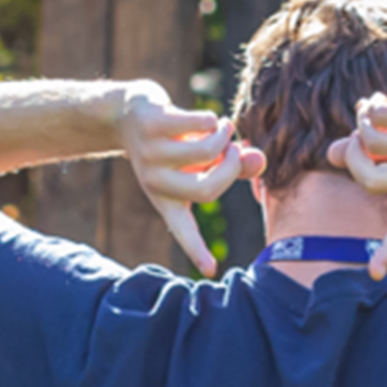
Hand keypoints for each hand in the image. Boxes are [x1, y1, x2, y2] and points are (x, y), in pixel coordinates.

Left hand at [115, 82, 264, 277]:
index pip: (183, 231)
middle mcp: (156, 183)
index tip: (211, 271)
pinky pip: (199, 123)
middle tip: (235, 149)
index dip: (198, 251)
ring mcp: (151, 154)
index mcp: (167, 200)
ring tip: (222, 128)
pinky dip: (212, 119)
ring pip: (206, 151)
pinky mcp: (152, 125)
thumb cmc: (172, 144)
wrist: (127, 115)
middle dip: (232, 166)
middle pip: (208, 189)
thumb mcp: (202, 161)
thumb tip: (259, 161)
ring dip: (224, 135)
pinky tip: (207, 118)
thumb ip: (235, 166)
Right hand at [325, 62, 386, 278]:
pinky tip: (377, 99)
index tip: (374, 276)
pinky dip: (371, 107)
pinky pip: (382, 117)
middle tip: (358, 135)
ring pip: (373, 142)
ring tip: (370, 111)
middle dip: (352, 155)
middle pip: (370, 180)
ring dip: (362, 122)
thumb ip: (370, 153)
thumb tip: (332, 155)